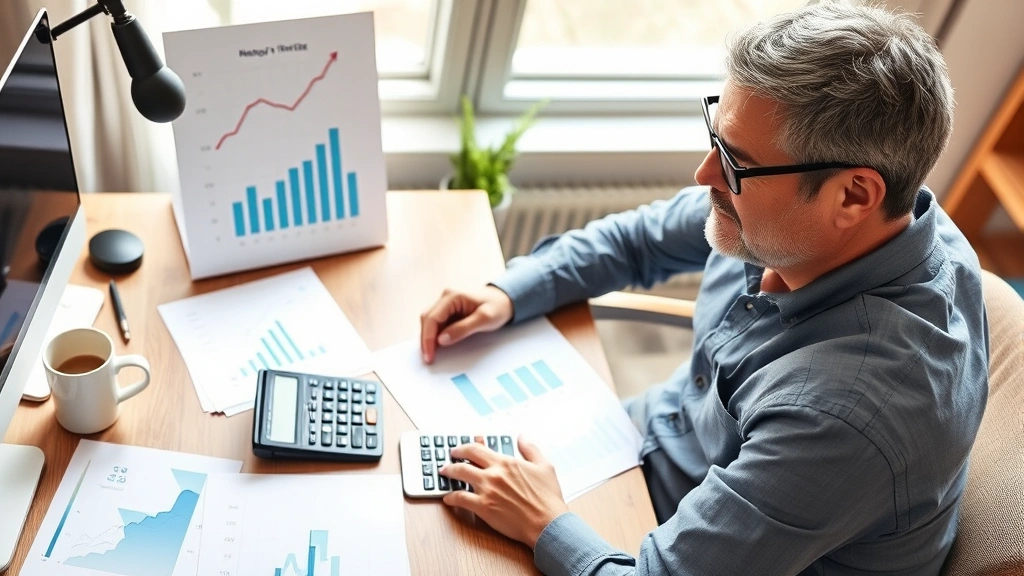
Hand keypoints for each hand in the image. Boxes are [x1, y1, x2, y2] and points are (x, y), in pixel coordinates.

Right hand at [420, 286, 512, 363]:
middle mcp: (445, 298)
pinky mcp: (448, 311)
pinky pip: (436, 324)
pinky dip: (434, 336)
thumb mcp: (484, 319)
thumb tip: (441, 340)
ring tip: (431, 355)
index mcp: (452, 296)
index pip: (432, 318)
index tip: (429, 355)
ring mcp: (445, 304)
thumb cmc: (497, 307)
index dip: (428, 338)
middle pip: (427, 319)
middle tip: (428, 359)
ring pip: (429, 322)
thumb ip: (462, 329)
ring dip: (428, 338)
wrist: (505, 300)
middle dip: (425, 340)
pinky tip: (437, 347)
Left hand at [440, 437, 567, 547]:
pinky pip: (460, 499)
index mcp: (506, 462)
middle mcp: (494, 473)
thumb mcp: (544, 466)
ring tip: (444, 474)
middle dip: (453, 458)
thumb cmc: (547, 498)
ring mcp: (486, 490)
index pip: (478, 449)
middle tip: (448, 460)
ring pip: (459, 476)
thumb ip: (530, 449)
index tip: (459, 449)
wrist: (547, 523)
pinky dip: (451, 497)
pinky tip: (448, 498)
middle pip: (464, 460)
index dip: (465, 447)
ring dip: (448, 474)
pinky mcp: (483, 507)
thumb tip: (522, 437)